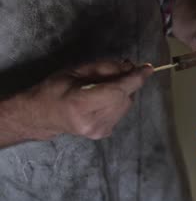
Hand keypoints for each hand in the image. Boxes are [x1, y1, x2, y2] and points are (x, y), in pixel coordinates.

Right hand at [21, 61, 152, 139]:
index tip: (148, 68)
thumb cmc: (56, 88)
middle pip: (124, 97)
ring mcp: (98, 130)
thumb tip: (131, 67)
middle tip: (116, 73)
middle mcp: (92, 121)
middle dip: (126, 82)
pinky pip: (121, 112)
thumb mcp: (76, 70)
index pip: (116, 91)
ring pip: (126, 105)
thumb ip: (105, 68)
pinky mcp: (104, 134)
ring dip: (122, 93)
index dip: (135, 79)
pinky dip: (117, 102)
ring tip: (105, 87)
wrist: (43, 115)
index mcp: (80, 104)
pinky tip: (102, 100)